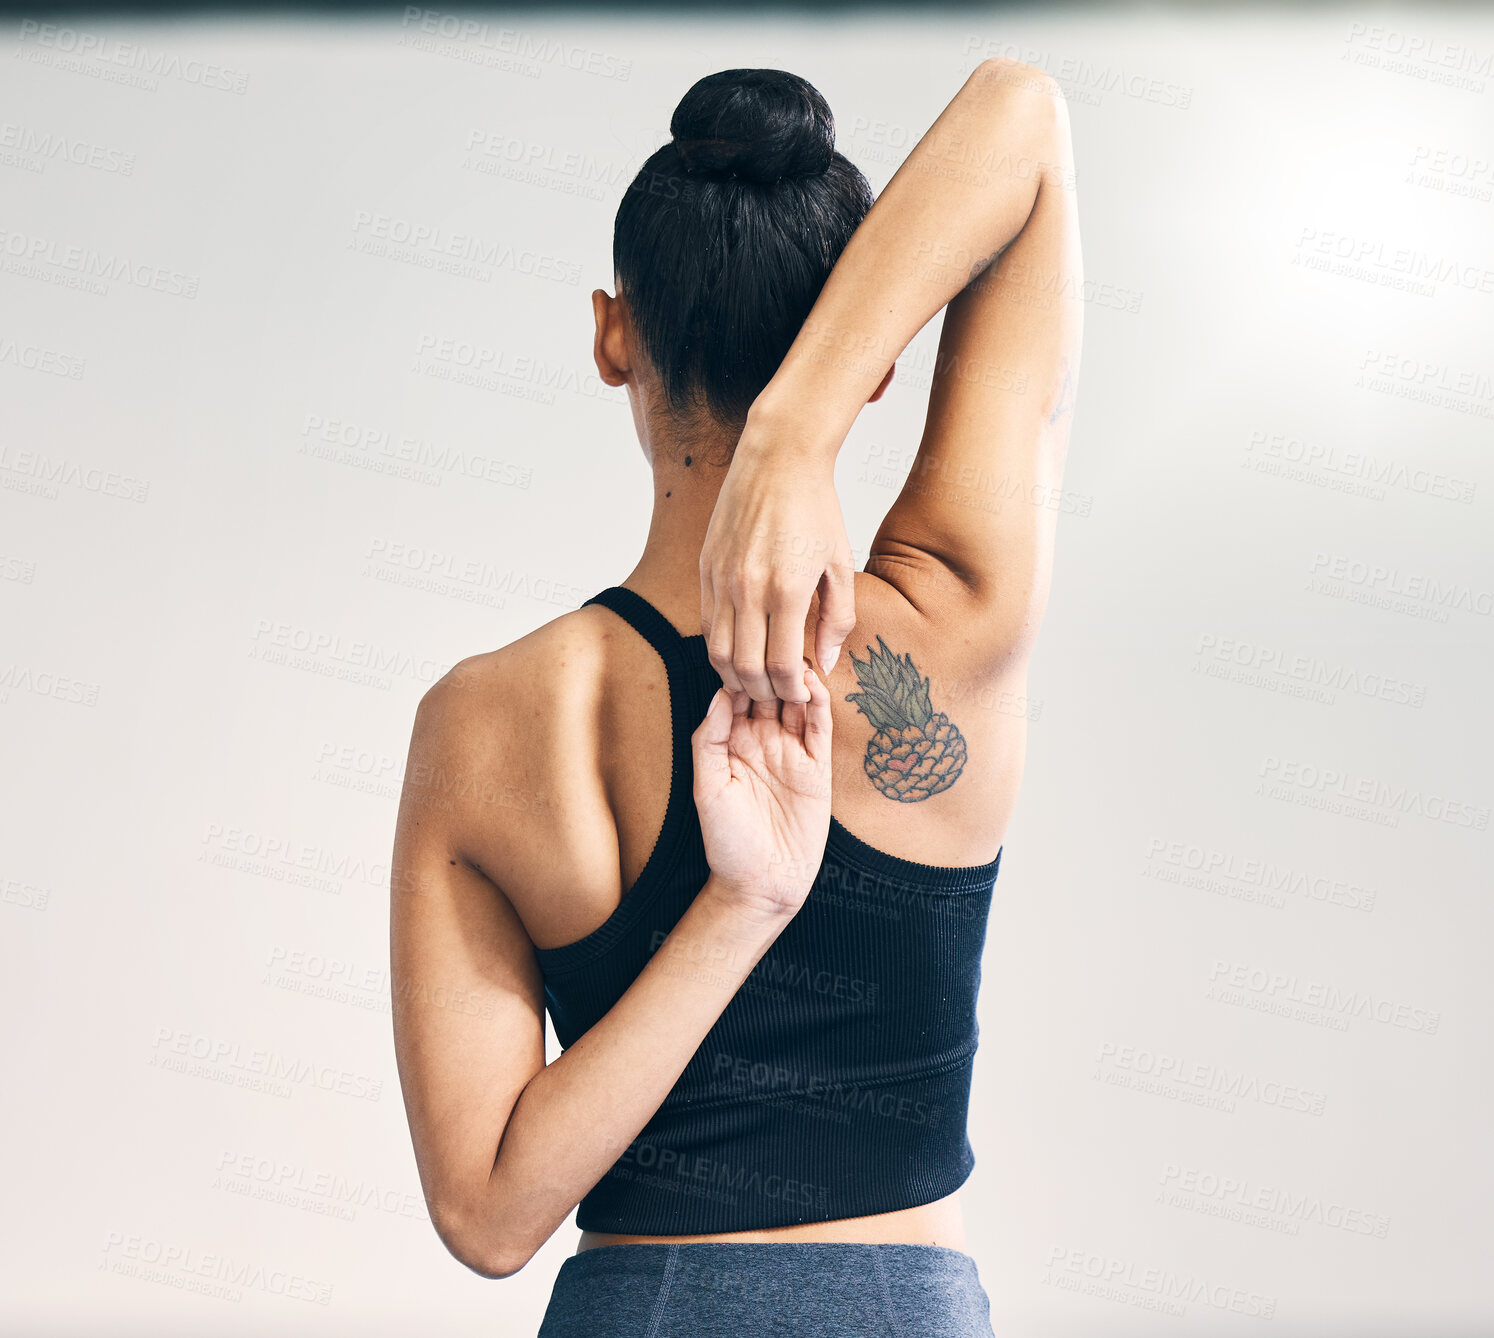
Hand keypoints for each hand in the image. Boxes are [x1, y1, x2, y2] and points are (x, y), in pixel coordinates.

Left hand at [691, 663, 832, 921]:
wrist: (761, 885)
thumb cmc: (726, 842)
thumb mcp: (706, 789)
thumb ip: (710, 740)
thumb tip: (719, 694)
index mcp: (731, 742)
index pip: (736, 692)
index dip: (740, 667)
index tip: (741, 640)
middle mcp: (762, 741)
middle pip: (769, 689)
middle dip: (771, 663)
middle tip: (774, 635)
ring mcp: (791, 752)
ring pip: (798, 702)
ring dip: (797, 676)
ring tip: (796, 652)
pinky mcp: (817, 768)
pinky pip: (820, 727)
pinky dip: (820, 702)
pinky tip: (814, 682)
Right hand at [699, 431, 855, 703]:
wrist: (777, 459)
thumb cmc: (816, 509)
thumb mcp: (839, 565)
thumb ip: (836, 618)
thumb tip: (825, 662)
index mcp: (787, 590)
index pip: (781, 665)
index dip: (791, 689)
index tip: (802, 693)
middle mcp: (748, 588)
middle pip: (745, 667)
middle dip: (762, 691)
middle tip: (778, 695)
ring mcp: (721, 578)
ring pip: (717, 650)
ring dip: (734, 676)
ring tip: (755, 681)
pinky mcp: (706, 568)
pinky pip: (706, 622)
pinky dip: (719, 646)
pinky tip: (739, 650)